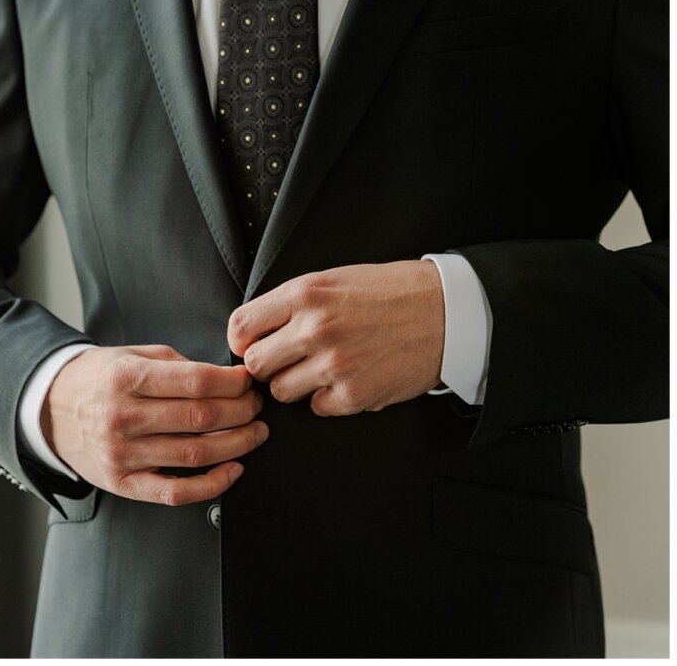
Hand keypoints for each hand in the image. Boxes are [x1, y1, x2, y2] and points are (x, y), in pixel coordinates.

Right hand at [42, 345, 267, 505]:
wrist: (51, 409)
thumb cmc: (97, 380)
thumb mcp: (131, 356)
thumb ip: (176, 365)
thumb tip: (225, 379)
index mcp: (126, 378)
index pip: (195, 382)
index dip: (232, 383)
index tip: (248, 382)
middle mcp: (122, 417)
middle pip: (202, 418)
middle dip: (242, 412)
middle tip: (256, 406)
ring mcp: (122, 454)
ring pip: (196, 455)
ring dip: (238, 445)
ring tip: (254, 433)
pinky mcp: (123, 483)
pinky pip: (175, 493)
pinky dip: (212, 485)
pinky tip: (232, 470)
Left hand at [227, 260, 444, 415]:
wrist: (447, 312)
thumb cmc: (389, 292)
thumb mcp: (333, 279)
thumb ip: (291, 303)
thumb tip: (252, 331)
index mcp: (304, 293)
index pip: (240, 326)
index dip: (242, 340)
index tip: (253, 344)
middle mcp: (315, 328)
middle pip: (255, 364)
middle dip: (267, 365)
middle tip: (287, 360)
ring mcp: (335, 364)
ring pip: (281, 391)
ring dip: (295, 384)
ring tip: (320, 368)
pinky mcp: (355, 394)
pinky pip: (316, 408)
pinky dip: (327, 399)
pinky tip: (347, 379)